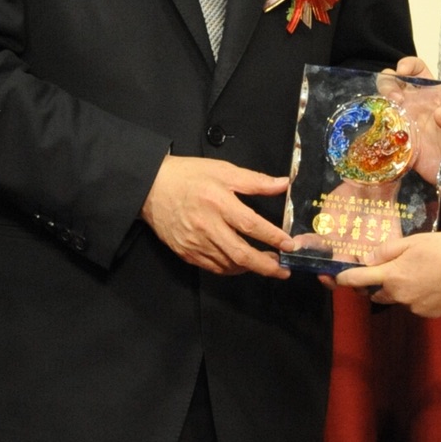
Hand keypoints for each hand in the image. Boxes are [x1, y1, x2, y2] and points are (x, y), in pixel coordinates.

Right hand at [141, 156, 291, 276]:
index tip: (290, 245)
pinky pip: (213, 267)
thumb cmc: (188, 175)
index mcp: (218, 202)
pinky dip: (231, 268)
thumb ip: (255, 181)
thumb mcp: (223, 170)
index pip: (251, 226)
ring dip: (250, 268)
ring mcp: (195, 243)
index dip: (273, 238)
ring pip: (228, 265)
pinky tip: (241, 263)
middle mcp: (207, 226)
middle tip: (284, 270)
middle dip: (266, 266)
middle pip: (241, 254)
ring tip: (266, 265)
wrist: (150, 187)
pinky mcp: (186, 253)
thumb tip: (283, 184)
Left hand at [337, 230, 440, 317]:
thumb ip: (387, 251)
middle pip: (375, 293)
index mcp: (392, 276)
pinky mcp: (428, 313)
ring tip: (415, 272)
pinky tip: (431, 282)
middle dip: (373, 284)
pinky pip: (413, 304)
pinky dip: (416, 295)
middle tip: (380, 271)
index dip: (343, 278)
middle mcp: (399, 296)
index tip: (335, 277)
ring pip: (396, 299)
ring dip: (396, 289)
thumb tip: (366, 259)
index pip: (358, 280)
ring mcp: (414, 307)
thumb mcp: (414, 241)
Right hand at [394, 56, 440, 201]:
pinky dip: (379, 126)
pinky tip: (383, 131)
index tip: (403, 71)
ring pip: (385, 103)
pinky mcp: (398, 142)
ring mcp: (406, 124)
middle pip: (394, 83)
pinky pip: (383, 130)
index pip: (418, 72)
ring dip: (382, 101)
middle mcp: (416, 106)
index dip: (408, 66)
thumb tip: (440, 112)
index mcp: (434, 97)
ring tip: (389, 111)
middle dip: (388, 82)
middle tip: (395, 97)